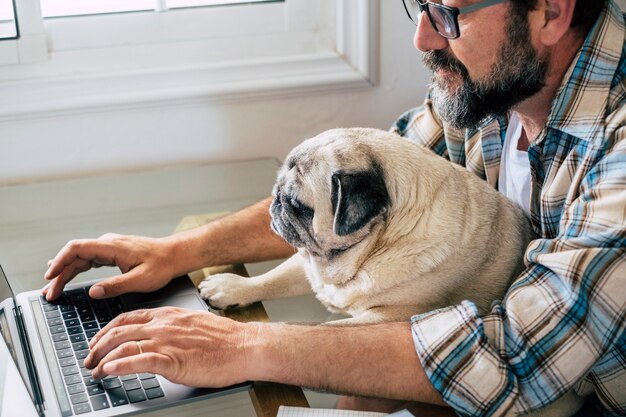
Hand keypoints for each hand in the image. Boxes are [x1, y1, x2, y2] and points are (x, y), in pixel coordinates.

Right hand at [43, 233, 178, 300]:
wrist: (175, 255)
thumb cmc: (162, 265)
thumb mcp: (140, 280)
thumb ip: (115, 286)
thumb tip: (93, 292)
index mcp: (112, 247)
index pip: (77, 248)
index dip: (60, 261)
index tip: (50, 276)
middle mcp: (108, 243)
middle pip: (75, 255)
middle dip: (59, 274)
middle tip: (49, 293)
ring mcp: (110, 247)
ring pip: (80, 258)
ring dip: (66, 273)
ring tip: (53, 289)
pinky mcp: (113, 252)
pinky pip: (89, 259)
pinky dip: (76, 269)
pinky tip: (66, 274)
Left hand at [83, 307, 254, 386]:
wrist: (244, 346)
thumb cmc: (225, 339)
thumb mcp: (194, 324)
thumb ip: (174, 327)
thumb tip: (161, 336)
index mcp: (168, 315)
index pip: (128, 318)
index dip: (107, 330)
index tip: (98, 340)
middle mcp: (163, 325)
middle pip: (119, 331)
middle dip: (97, 346)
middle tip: (89, 359)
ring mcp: (167, 341)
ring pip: (123, 346)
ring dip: (103, 359)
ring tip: (95, 371)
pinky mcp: (172, 360)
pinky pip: (138, 361)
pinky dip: (119, 366)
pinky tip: (109, 372)